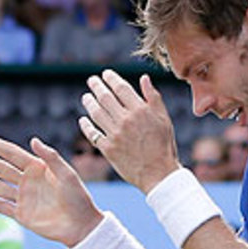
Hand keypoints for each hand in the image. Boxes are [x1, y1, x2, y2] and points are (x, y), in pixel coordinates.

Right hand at [0, 134, 103, 246]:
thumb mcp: (67, 174)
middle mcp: (28, 181)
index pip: (13, 154)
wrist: (82, 226)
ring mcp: (23, 198)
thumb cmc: (78, 198)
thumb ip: (51, 157)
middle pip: (2, 168)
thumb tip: (33, 140)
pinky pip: (1, 206)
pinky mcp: (22, 215)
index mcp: (39, 168)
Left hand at [79, 69, 179, 193]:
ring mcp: (115, 135)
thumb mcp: (163, 119)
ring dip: (89, 103)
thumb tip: (144, 78)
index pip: (121, 88)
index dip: (111, 79)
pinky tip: (83, 120)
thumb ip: (153, 97)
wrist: (158, 174)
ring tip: (86, 97)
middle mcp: (125, 120)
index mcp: (140, 110)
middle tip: (92, 81)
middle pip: (105, 98)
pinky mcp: (108, 149)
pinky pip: (93, 134)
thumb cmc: (164, 146)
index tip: (105, 74)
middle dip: (97, 86)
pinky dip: (86, 125)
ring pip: (97, 113)